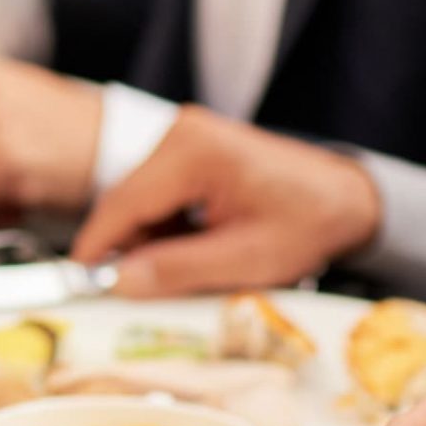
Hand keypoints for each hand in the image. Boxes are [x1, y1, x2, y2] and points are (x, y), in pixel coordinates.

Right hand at [67, 106, 380, 295]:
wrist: (348, 198)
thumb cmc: (309, 223)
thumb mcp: (244, 258)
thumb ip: (177, 270)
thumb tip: (118, 283)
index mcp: (194, 153)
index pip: (122, 203)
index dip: (95, 248)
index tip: (76, 285)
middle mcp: (183, 134)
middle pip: (125, 200)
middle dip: (125, 248)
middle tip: (136, 291)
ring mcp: (187, 138)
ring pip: (138, 201)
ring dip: (147, 240)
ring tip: (185, 268)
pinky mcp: (193, 151)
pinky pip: (156, 195)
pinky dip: (163, 228)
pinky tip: (192, 248)